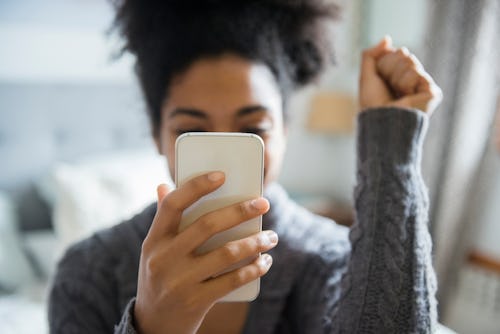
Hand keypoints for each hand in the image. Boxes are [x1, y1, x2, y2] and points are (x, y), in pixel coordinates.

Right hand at [134, 172, 276, 333]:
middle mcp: (163, 258)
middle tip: (264, 203)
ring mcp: (179, 281)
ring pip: (226, 253)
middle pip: (207, 225)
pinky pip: (232, 280)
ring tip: (271, 237)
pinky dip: (254, 269)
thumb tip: (165, 186)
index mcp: (154, 240)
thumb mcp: (154, 250)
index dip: (197, 186)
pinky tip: (264, 261)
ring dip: (255, 242)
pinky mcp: (195, 301)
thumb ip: (163, 219)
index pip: (173, 205)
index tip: (222, 175)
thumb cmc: (159, 277)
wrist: (152, 326)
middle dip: (240, 211)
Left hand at [359, 36, 441, 114]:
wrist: (380, 122)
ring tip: (397, 95)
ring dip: (396, 78)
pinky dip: (405, 84)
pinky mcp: (432, 92)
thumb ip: (371, 56)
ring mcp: (424, 85)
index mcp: (399, 76)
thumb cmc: (372, 105)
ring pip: (411, 61)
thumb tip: (387, 39)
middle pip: (404, 53)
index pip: (396, 52)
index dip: (383, 64)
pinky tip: (407, 98)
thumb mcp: (366, 76)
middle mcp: (413, 80)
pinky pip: (416, 73)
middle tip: (389, 89)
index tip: (381, 82)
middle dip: (390, 69)